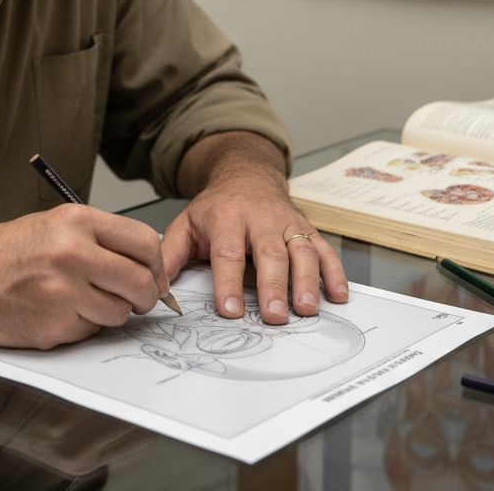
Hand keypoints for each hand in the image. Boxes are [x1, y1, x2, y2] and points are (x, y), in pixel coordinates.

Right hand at [0, 205, 168, 347]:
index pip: (144, 242)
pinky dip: (81, 326)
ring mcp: (63, 292)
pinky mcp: (53, 326)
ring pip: (119, 313)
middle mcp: (73, 253)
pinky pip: (89, 331)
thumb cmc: (2, 252)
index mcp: (76, 221)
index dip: (156, 265)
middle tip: (137, 300)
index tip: (154, 276)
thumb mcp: (52, 224)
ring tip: (82, 301)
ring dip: (110, 313)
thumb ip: (99, 238)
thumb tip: (144, 261)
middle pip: (140, 282)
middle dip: (145, 297)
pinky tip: (56, 312)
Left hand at [162, 133, 348, 324]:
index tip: (230, 311)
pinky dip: (335, 273)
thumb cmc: (216, 208)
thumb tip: (156, 288)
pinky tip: (338, 295)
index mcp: (227, 218)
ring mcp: (288, 224)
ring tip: (306, 309)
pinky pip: (326, 250)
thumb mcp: (185, 224)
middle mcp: (261, 219)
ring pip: (302, 251)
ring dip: (307, 282)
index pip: (228, 253)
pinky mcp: (308, 229)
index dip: (229, 283)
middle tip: (274, 316)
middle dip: (274, 286)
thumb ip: (169, 255)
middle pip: (270, 254)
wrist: (246, 175)